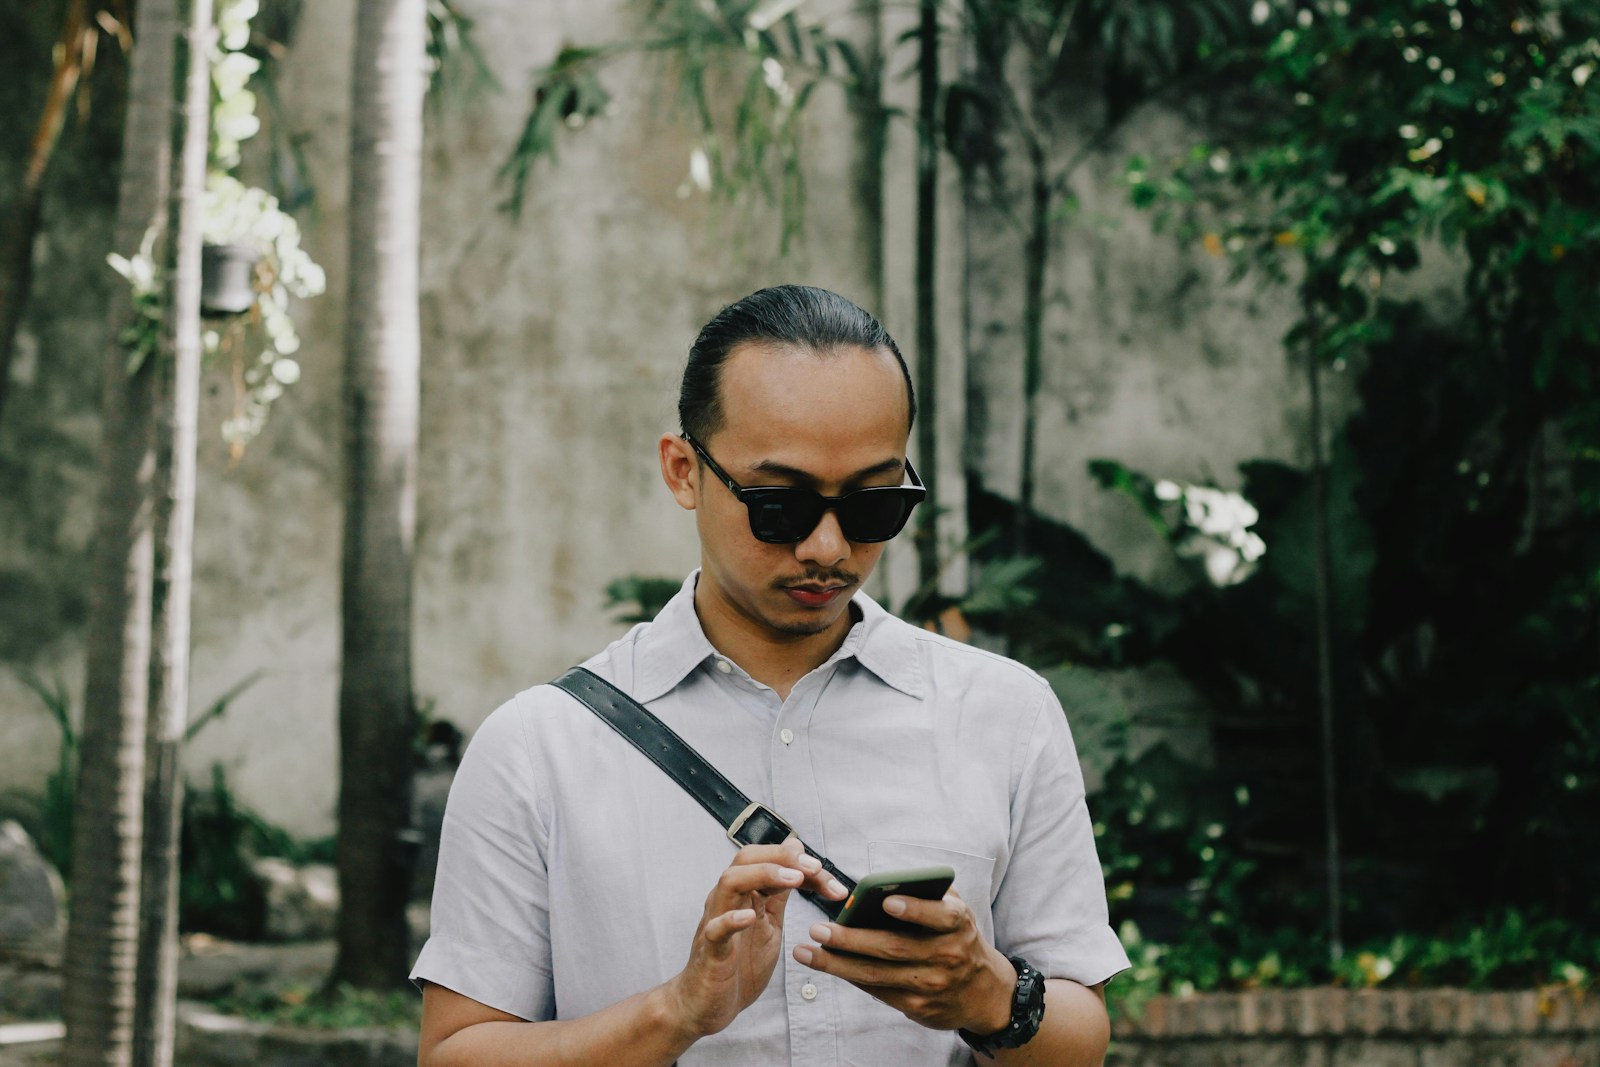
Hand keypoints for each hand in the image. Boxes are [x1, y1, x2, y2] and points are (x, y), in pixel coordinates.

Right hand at [665, 837, 848, 1039]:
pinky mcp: (710, 950)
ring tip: (794, 880)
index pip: (771, 860)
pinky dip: (732, 919)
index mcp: (745, 893)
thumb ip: (779, 894)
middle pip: (748, 857)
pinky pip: (716, 928)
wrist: (707, 1004)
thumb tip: (799, 863)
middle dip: (784, 857)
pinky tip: (750, 917)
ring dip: (764, 874)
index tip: (834, 884)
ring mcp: (717, 922)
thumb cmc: (738, 963)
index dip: (804, 865)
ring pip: (730, 881)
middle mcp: (729, 900)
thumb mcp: (769, 924)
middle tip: (814, 868)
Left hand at [792, 889, 1015, 1033]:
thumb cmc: (958, 938)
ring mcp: (930, 984)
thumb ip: (929, 895)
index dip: (914, 909)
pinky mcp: (917, 1006)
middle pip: (893, 947)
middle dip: (852, 939)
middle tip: (819, 928)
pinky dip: (850, 977)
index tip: (887, 901)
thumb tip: (885, 880)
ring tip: (806, 951)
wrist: (983, 992)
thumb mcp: (956, 912)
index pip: (939, 915)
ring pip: (877, 973)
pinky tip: (828, 965)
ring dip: (837, 963)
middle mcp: (946, 955)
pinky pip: (877, 990)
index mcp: (957, 925)